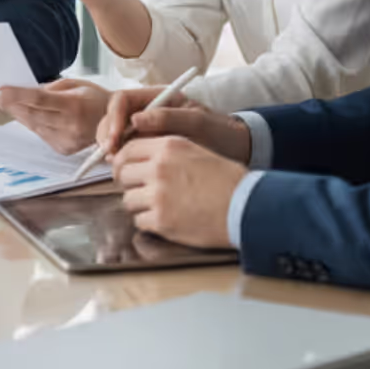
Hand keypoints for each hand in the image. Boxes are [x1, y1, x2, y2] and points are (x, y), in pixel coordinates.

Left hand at [0, 79, 111, 155]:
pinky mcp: (64, 149)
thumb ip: (50, 88)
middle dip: (9, 104)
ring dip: (16, 113)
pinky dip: (30, 123)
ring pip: (33, 126)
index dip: (17, 96)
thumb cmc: (94, 98)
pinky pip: (40, 134)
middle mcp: (71, 126)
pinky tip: (22, 113)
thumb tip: (25, 92)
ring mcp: (67, 140)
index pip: (39, 100)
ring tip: (1, 101)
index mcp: (75, 105)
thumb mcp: (75, 84)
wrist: (117, 123)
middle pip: (32, 115)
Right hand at [98, 89, 250, 164]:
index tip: (115, 139)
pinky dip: (120, 161)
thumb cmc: (221, 132)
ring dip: (111, 149)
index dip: (113, 118)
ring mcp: (146, 131)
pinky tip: (124, 172)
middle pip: (113, 118)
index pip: (122, 100)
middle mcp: (147, 112)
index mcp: (158, 98)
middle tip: (110, 156)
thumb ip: (168, 118)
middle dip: (107, 135)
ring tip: (115, 165)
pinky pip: (126, 152)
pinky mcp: (147, 149)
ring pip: (116, 136)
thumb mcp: (198, 122)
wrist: (236, 151)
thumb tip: (135, 119)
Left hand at [114, 136, 246, 248]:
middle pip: (123, 174)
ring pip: (128, 199)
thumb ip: (166, 153)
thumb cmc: (228, 180)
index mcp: (168, 146)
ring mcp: (158, 195)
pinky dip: (148, 221)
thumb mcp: (196, 152)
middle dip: (129, 183)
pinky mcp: (161, 220)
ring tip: (158, 206)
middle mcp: (159, 168)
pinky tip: (166, 219)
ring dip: (139, 204)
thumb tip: (141, 161)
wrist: (246, 206)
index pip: (128, 150)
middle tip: (140, 190)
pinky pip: (139, 220)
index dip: (123, 161)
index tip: (125, 170)